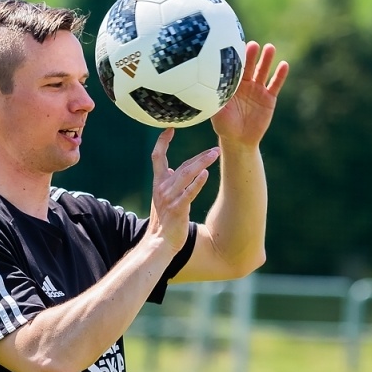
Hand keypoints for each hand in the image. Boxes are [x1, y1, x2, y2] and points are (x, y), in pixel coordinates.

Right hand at [148, 127, 218, 253]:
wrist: (159, 242)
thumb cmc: (163, 220)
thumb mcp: (161, 198)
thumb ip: (166, 182)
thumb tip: (171, 168)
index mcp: (158, 183)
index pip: (157, 157)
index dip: (162, 142)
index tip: (170, 128)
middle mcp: (162, 188)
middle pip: (181, 165)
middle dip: (198, 156)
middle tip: (215, 149)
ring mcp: (169, 198)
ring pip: (185, 175)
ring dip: (201, 163)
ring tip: (215, 154)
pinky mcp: (177, 209)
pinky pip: (188, 193)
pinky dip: (196, 183)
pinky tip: (206, 174)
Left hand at [210, 41, 288, 149]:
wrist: (239, 140)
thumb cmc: (224, 126)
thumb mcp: (217, 113)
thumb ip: (214, 101)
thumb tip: (204, 89)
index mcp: (231, 85)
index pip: (234, 68)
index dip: (236, 58)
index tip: (235, 46)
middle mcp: (245, 84)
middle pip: (249, 66)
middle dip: (251, 55)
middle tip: (253, 45)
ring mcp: (258, 90)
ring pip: (263, 72)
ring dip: (267, 60)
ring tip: (270, 48)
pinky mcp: (269, 98)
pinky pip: (275, 84)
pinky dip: (280, 75)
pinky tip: (283, 64)